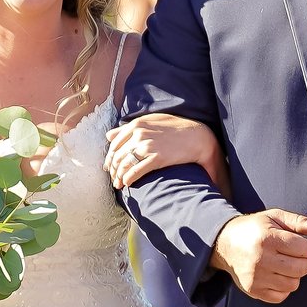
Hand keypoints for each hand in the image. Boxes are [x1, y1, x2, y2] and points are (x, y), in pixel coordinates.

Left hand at [105, 113, 225, 191]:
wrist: (198, 136)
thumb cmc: (176, 128)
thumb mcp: (151, 121)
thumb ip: (128, 128)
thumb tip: (108, 135)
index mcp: (136, 124)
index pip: (114, 144)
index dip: (110, 158)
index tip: (109, 167)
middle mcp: (139, 134)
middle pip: (117, 156)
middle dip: (113, 170)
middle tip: (113, 179)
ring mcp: (147, 146)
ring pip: (124, 164)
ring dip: (119, 177)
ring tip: (119, 185)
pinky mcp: (157, 158)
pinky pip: (135, 171)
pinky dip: (128, 179)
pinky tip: (128, 184)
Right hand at [210, 209, 306, 302]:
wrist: (225, 243)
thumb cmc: (253, 229)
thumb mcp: (274, 217)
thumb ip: (298, 222)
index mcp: (267, 238)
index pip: (303, 249)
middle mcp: (261, 259)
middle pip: (301, 268)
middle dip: (306, 261)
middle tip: (298, 256)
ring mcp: (257, 277)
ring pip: (293, 284)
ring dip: (295, 275)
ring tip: (287, 265)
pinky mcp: (253, 289)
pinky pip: (281, 296)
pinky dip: (284, 287)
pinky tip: (278, 275)